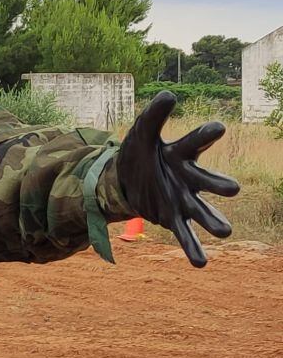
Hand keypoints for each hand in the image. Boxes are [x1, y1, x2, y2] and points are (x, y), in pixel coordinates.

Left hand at [116, 92, 239, 266]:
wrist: (124, 177)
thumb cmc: (139, 151)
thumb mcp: (140, 131)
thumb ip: (153, 115)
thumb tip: (169, 94)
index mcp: (181, 154)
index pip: (195, 142)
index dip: (205, 136)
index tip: (218, 128)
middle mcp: (188, 178)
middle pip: (206, 180)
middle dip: (218, 184)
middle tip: (233, 188)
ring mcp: (182, 199)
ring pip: (202, 211)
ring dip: (213, 222)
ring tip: (226, 232)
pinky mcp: (171, 217)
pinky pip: (184, 234)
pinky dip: (193, 249)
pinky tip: (201, 264)